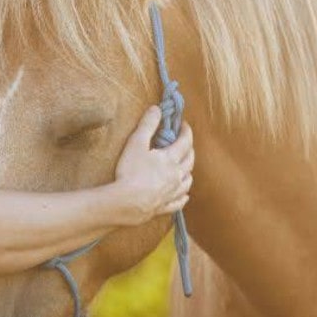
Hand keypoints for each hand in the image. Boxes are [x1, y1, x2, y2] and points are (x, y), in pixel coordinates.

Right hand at [112, 106, 193, 224]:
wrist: (127, 203)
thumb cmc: (130, 172)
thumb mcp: (136, 143)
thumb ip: (147, 125)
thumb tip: (157, 109)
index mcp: (171, 159)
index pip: (185, 141)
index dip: (186, 131)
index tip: (183, 125)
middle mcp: (176, 175)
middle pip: (190, 161)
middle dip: (189, 149)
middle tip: (184, 143)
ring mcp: (172, 192)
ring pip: (188, 181)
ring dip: (189, 172)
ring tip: (185, 168)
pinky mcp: (165, 206)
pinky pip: (180, 201)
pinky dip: (183, 196)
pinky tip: (183, 195)